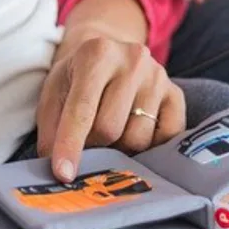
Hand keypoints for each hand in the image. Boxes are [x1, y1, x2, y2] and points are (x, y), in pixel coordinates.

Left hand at [36, 34, 185, 179]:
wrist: (109, 55)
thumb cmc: (77, 79)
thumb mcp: (53, 94)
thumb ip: (52, 130)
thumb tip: (59, 172)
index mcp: (97, 54)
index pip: (82, 110)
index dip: (70, 146)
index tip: (64, 174)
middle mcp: (132, 60)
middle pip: (110, 129)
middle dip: (94, 145)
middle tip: (89, 140)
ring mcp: (158, 77)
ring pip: (138, 138)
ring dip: (120, 148)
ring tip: (112, 132)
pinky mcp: (176, 94)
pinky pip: (165, 139)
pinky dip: (148, 148)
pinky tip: (134, 133)